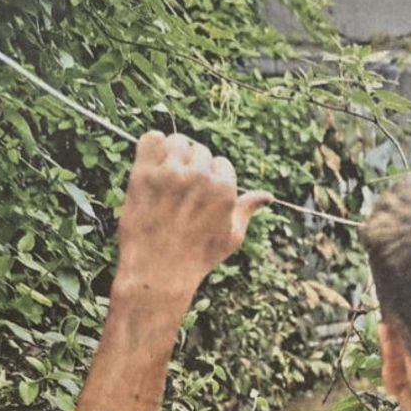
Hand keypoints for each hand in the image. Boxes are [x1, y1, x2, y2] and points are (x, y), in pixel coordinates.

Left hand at [114, 132, 272, 301]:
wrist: (158, 271)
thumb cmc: (197, 257)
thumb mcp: (231, 237)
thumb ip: (247, 209)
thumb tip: (267, 196)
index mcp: (224, 188)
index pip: (221, 163)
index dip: (212, 179)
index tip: (200, 196)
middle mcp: (199, 176)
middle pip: (200, 151)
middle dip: (193, 167)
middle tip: (181, 192)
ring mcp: (170, 173)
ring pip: (177, 142)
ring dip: (174, 156)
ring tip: (167, 178)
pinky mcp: (144, 174)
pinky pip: (151, 139)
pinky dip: (152, 146)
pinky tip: (152, 165)